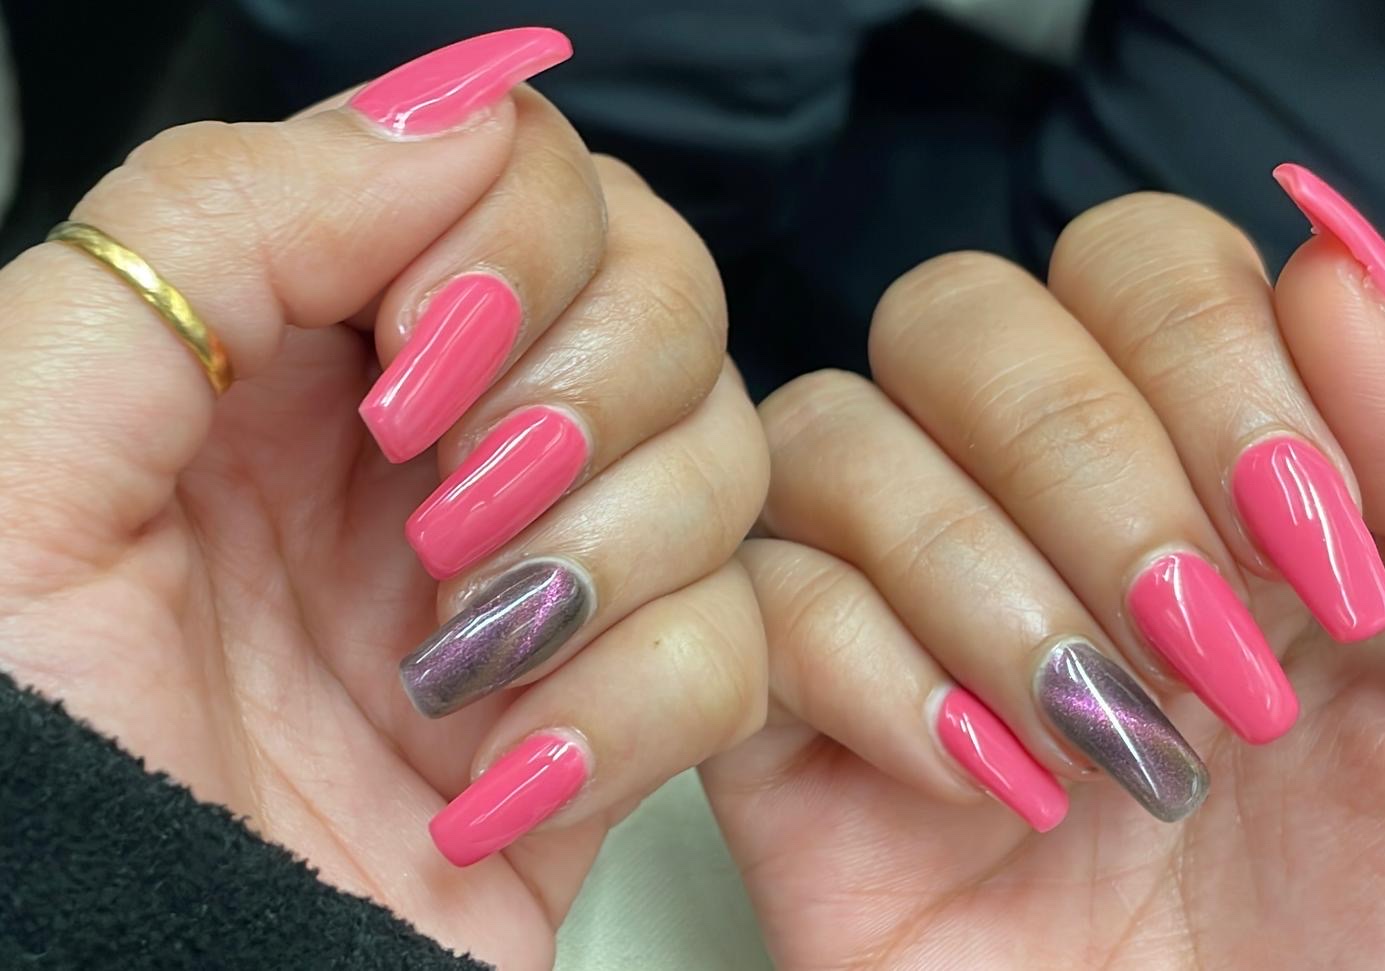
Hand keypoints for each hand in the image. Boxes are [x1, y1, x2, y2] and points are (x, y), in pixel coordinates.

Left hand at [0, 30, 766, 969]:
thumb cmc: (29, 785)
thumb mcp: (29, 449)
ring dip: (610, 558)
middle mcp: (434, 444)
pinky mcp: (610, 709)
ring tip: (454, 663)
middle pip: (662, 293)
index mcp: (296, 343)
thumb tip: (462, 107)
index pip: (518, 173)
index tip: (417, 356)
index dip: (515, 242)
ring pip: (725, 456)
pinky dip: (637, 710)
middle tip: (460, 500)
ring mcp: (537, 574)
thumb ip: (216, 220)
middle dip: (592, 391)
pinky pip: (738, 645)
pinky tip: (500, 775)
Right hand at [704, 173, 1384, 966]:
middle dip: (1080, 463)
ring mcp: (918, 628)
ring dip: (970, 573)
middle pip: (958, 317)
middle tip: (1200, 657)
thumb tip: (1342, 268)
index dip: (1204, 357)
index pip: (1140, 264)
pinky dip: (856, 670)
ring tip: (1102, 747)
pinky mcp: (803, 752)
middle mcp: (1058, 528)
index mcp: (1232, 484)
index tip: (1310, 548)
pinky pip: (747, 606)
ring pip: (828, 435)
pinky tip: (980, 790)